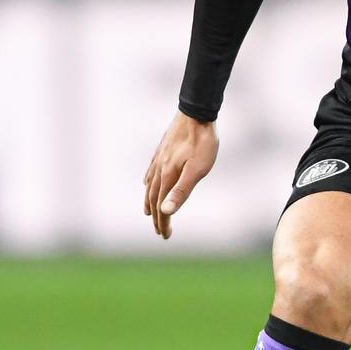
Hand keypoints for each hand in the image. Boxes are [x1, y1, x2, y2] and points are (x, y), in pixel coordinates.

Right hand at [142, 112, 218, 239]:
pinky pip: (151, 171)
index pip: (161, 206)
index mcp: (168, 176)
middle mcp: (159, 169)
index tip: (165, 236)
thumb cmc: (202, 143)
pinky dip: (148, 183)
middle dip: (157, 217)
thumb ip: (181, 191)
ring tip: (149, 213)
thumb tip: (166, 212)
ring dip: (149, 201)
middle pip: (154, 198)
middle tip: (160, 231)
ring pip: (150, 186)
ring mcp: (159, 158)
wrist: (196, 113)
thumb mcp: (197, 170)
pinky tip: (147, 182)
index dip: (163, 222)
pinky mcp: (162, 150)